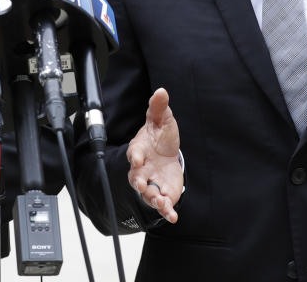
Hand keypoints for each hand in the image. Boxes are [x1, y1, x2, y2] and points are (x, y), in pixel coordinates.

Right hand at [127, 88, 182, 222]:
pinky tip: (173, 216)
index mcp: (140, 149)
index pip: (134, 152)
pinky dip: (166, 211)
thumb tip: (161, 91)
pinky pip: (161, 204)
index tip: (136, 159)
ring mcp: (151, 182)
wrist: (168, 153)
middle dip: (138, 182)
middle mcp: (142, 168)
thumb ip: (159, 108)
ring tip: (160, 201)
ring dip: (152, 198)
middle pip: (135, 177)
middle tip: (142, 186)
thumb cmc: (160, 137)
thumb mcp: (162, 120)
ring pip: (147, 192)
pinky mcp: (162, 192)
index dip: (134, 156)